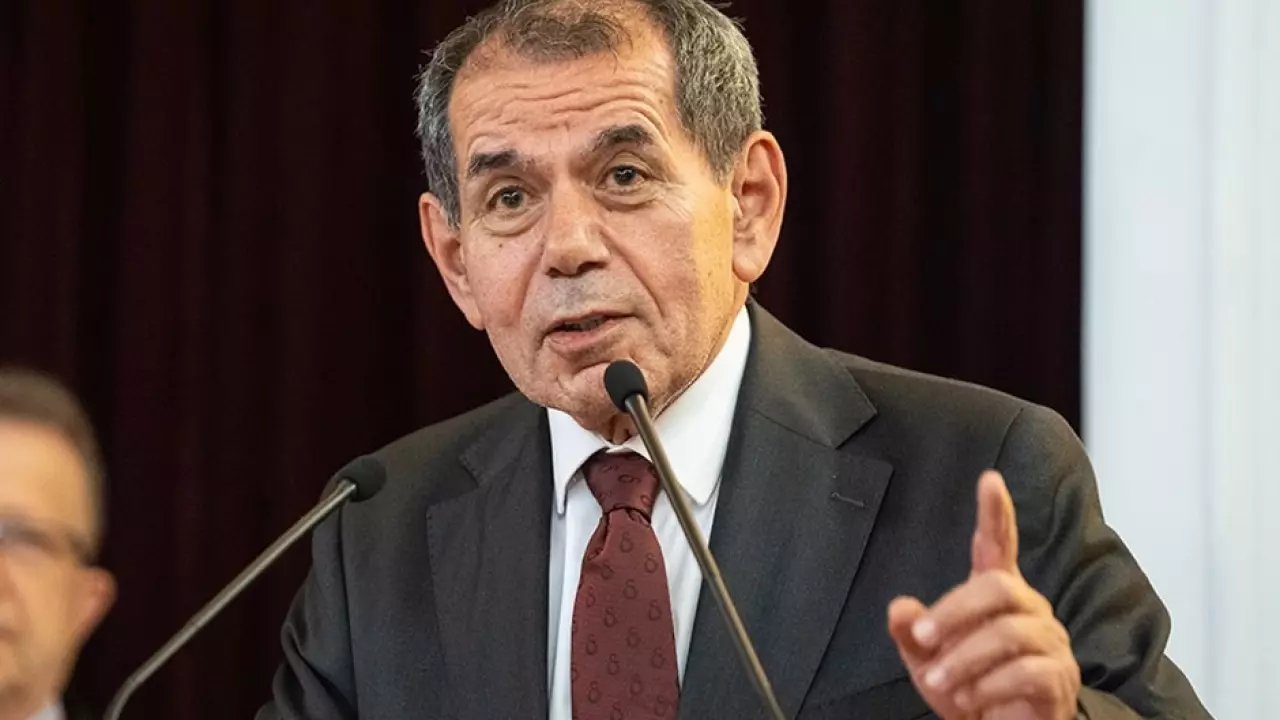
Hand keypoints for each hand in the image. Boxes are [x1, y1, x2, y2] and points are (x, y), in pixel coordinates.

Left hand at [887, 471, 1079, 718]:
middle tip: (921, 640)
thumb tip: (898, 607)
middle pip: (997, 588)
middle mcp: (1028, 609)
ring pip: (1008, 633)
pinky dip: (991, 686)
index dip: (995, 514)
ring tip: (940, 683)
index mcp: (996, 595)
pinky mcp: (1058, 678)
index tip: (989, 480)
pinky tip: (973, 700)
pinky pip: (1028, 672)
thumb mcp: (927, 661)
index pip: (998, 545)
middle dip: (953, 613)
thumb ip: (911, 633)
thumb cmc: (968, 690)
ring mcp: (1049, 643)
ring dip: (964, 660)